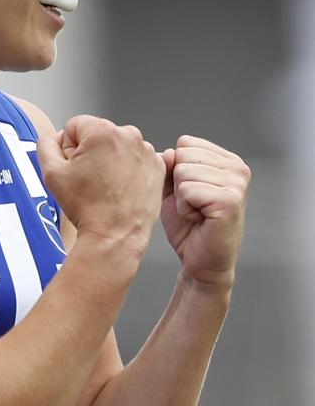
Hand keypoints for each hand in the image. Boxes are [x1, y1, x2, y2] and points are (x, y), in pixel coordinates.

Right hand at [38, 115, 165, 256]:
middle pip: (97, 134)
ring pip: (116, 146)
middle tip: (87, 178)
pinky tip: (119, 187)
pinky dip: (127, 170)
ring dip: (109, 160)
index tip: (73, 165)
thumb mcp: (51, 173)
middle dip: (89, 152)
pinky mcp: (156, 166)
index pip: (74, 126)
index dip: (68, 147)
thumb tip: (53, 139)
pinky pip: (134, 159)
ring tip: (104, 186)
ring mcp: (146, 150)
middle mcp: (128, 135)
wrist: (115, 234)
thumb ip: (45, 145)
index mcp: (101, 132)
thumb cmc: (89, 208)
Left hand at [160, 135, 250, 287]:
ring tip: (197, 213)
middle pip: (182, 155)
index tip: (190, 193)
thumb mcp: (172, 188)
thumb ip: (169, 165)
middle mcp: (238, 167)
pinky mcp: (229, 200)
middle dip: (178, 184)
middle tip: (194, 206)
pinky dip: (185, 209)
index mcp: (227, 160)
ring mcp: (237, 183)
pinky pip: (187, 190)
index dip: (176, 170)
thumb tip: (168, 152)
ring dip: (181, 198)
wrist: (200, 262)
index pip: (185, 143)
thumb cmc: (188, 226)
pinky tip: (199, 220)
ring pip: (182, 172)